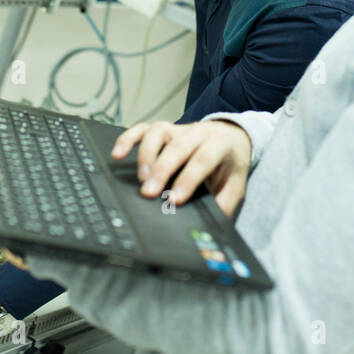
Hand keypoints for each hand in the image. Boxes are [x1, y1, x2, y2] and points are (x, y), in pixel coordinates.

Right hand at [111, 120, 252, 217]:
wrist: (231, 136)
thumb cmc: (230, 163)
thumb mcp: (236, 185)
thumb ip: (225, 203)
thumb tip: (211, 224)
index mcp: (219, 144)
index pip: (202, 160)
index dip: (187, 179)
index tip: (174, 199)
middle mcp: (197, 132)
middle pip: (178, 147)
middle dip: (162, 170)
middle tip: (148, 192)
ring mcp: (178, 128)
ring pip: (158, 133)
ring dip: (146, 155)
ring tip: (140, 179)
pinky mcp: (163, 129)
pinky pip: (143, 128)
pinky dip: (128, 138)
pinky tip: (118, 154)